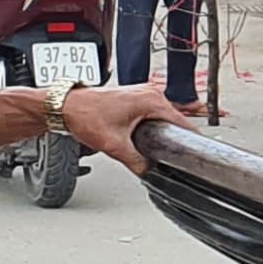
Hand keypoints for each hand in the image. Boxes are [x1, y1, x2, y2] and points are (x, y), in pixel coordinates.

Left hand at [62, 83, 197, 171]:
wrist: (65, 106)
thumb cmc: (85, 115)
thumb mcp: (114, 145)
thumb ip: (136, 161)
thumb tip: (147, 170)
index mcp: (151, 100)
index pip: (181, 121)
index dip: (189, 138)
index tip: (197, 149)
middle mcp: (150, 93)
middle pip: (174, 119)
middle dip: (174, 136)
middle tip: (174, 154)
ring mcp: (142, 93)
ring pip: (163, 116)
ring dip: (162, 131)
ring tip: (159, 146)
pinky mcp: (135, 97)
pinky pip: (153, 113)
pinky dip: (153, 125)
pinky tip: (148, 136)